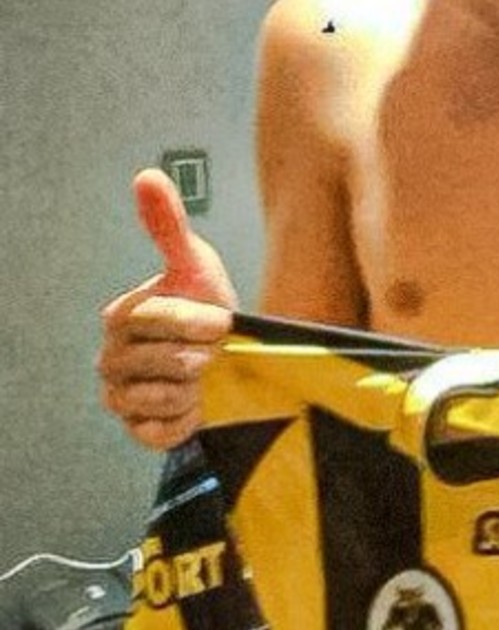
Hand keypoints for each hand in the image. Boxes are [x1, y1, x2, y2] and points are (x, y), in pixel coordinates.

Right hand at [97, 169, 236, 449]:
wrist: (231, 360)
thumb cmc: (208, 308)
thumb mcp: (196, 265)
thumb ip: (169, 225)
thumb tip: (147, 175)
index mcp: (120, 318)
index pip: (156, 319)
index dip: (198, 321)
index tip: (222, 320)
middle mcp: (110, 359)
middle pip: (164, 360)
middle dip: (202, 354)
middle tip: (214, 350)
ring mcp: (121, 398)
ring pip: (162, 395)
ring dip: (197, 385)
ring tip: (205, 375)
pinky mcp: (139, 431)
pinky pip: (160, 430)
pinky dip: (186, 419)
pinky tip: (198, 403)